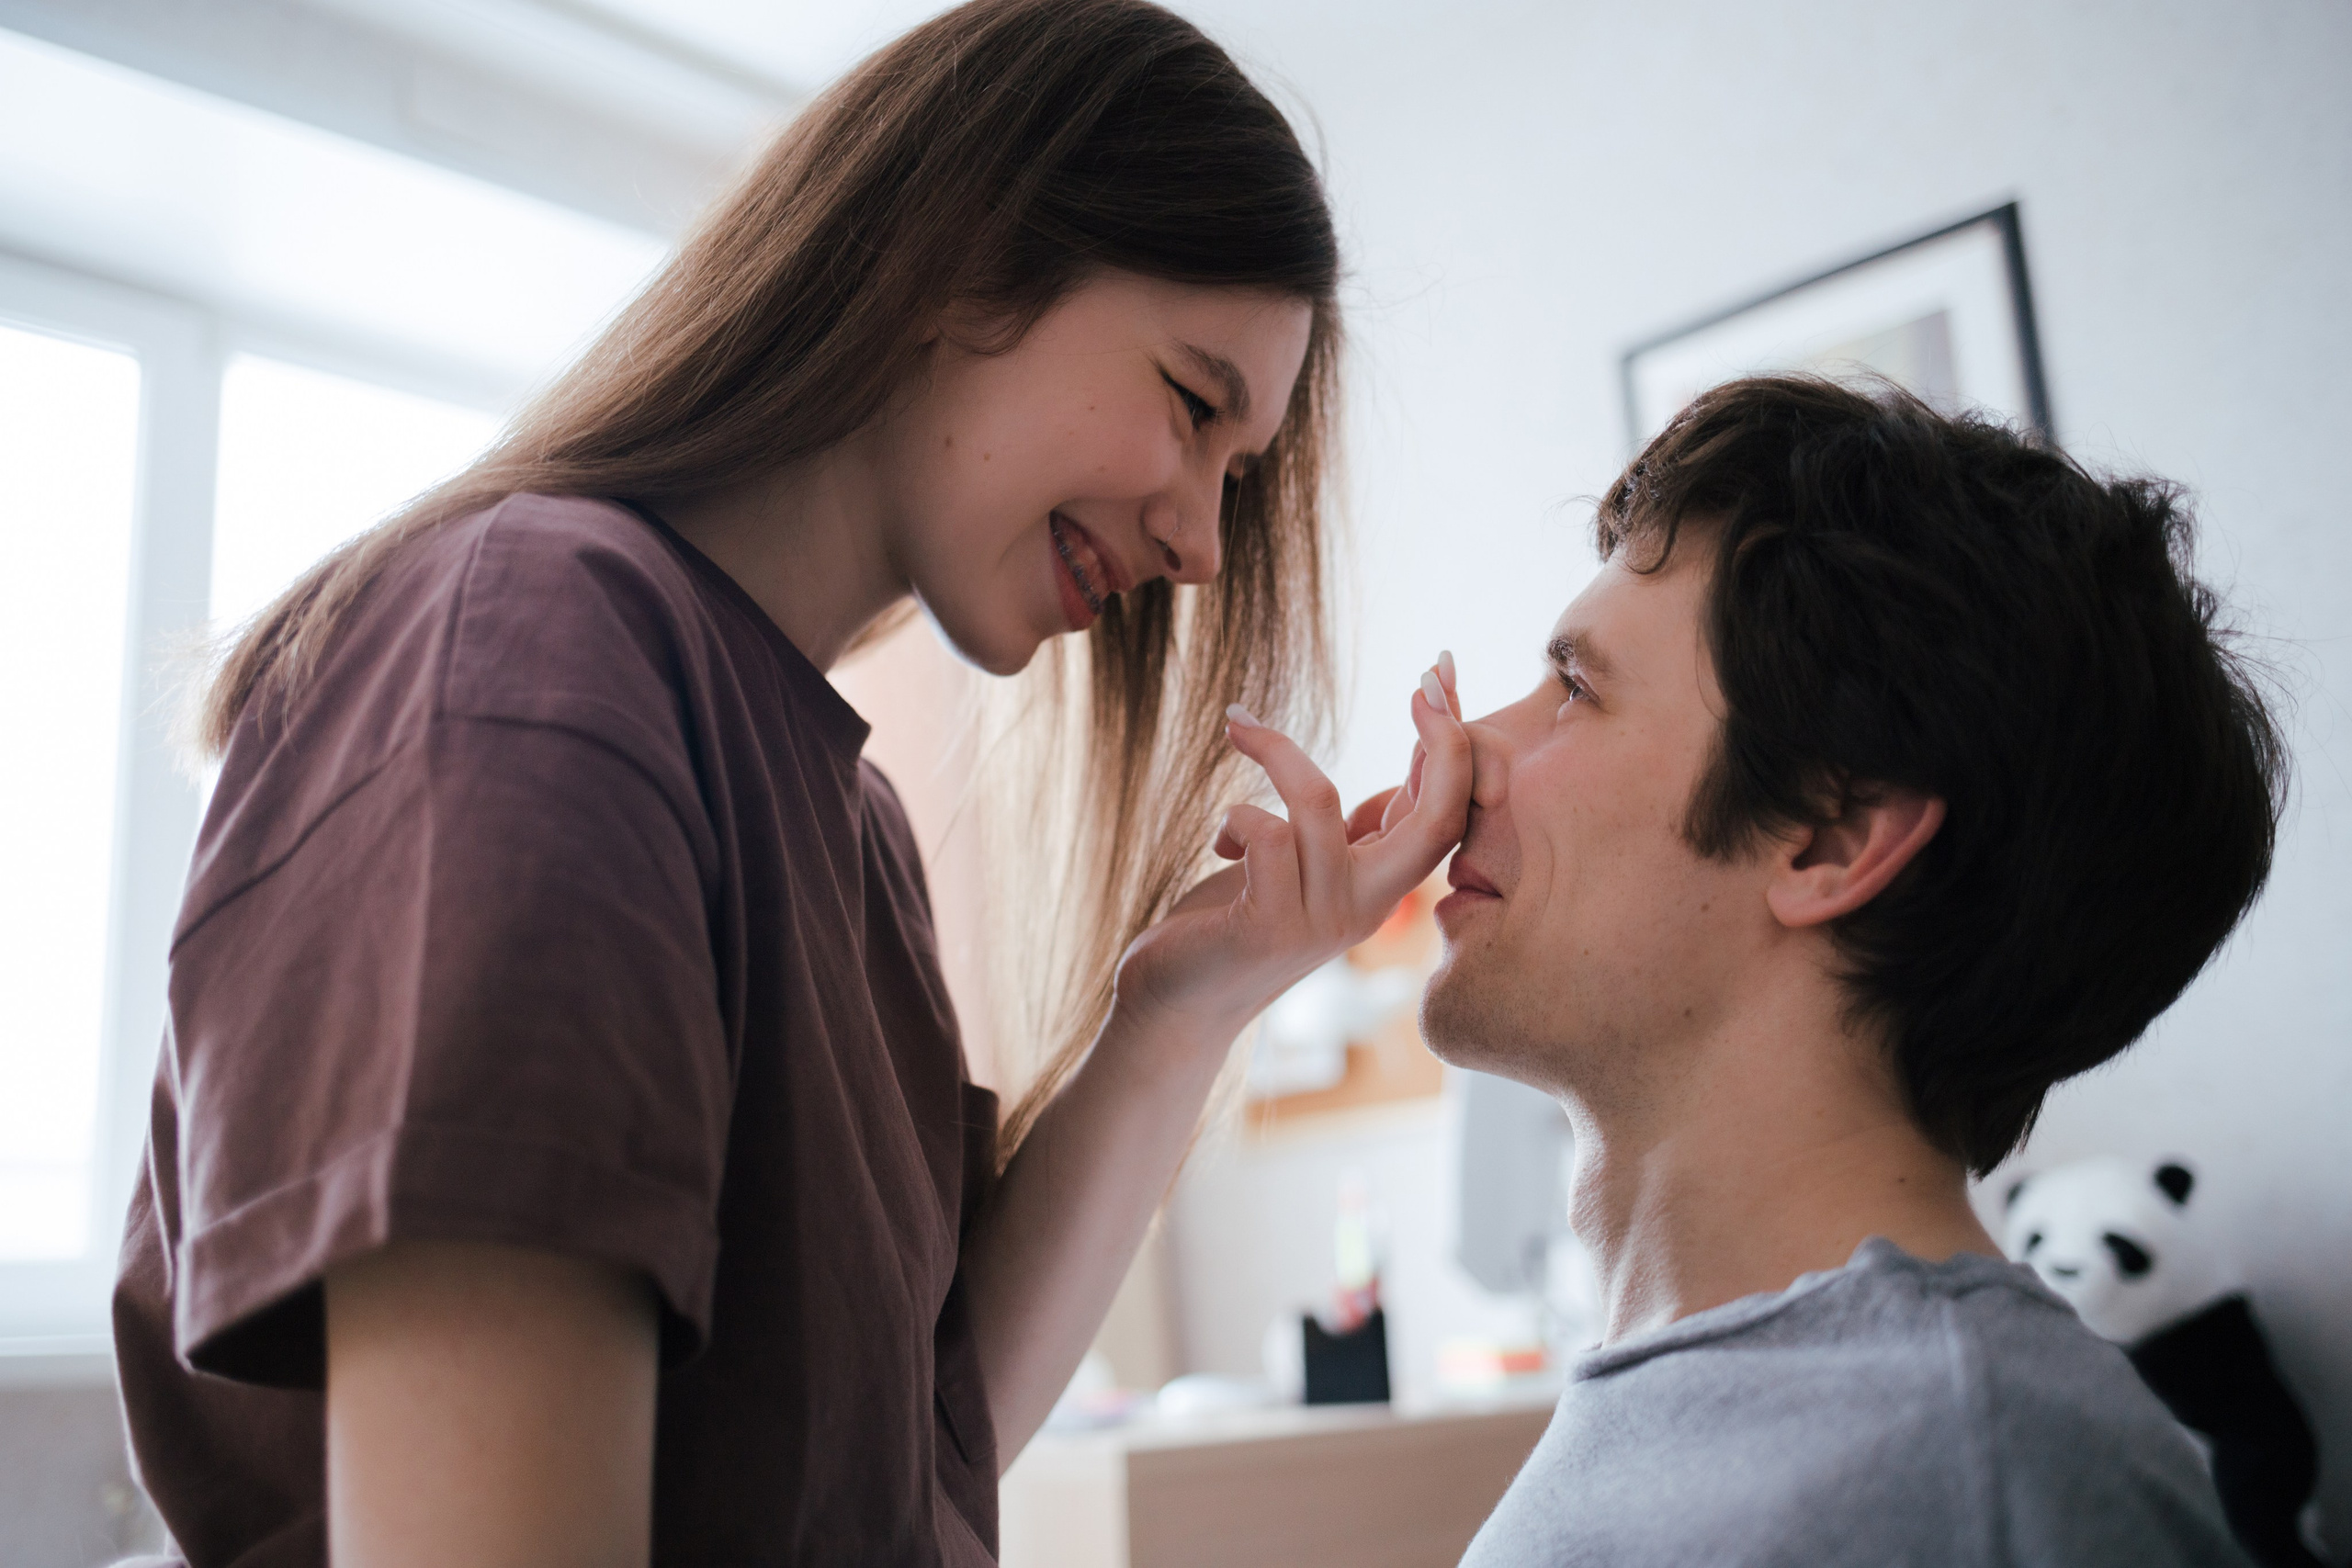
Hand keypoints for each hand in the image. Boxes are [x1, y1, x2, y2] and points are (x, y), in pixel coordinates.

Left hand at [1114, 654, 1470, 1038]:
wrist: (1174, 1003)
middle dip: (1444, 742)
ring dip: (1277, 752)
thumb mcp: (1308, 862)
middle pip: (1438, 821)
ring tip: (1240, 729)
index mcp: (1381, 883)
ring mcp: (1321, 922)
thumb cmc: (1237, 915)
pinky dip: (1235, 816)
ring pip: (1320, 805)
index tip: (1439, 675)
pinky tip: (1219, 842)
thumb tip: (1419, 752)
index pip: (1449, 811)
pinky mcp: (1270, 929)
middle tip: (1425, 681)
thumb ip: (1358, 822)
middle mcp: (1367, 907)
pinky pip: (1265, 836)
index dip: (1456, 742)